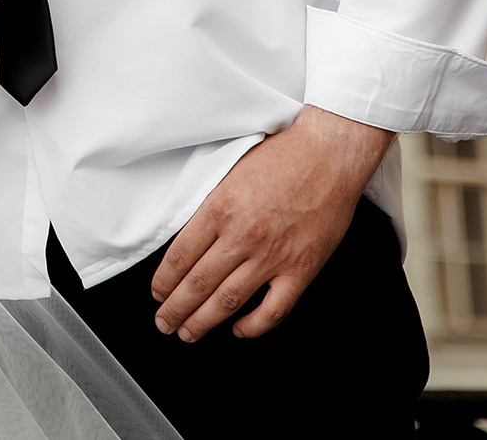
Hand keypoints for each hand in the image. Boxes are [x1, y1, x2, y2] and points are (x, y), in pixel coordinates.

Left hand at [149, 107, 395, 340]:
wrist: (329, 154)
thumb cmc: (281, 157)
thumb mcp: (230, 171)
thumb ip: (209, 206)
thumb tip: (187, 238)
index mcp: (219, 209)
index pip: (179, 257)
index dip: (163, 282)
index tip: (157, 293)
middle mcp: (242, 236)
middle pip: (197, 284)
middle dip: (175, 309)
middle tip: (164, 322)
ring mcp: (272, 256)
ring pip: (228, 301)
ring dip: (203, 322)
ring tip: (188, 333)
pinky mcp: (301, 268)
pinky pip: (273, 310)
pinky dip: (253, 326)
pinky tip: (238, 330)